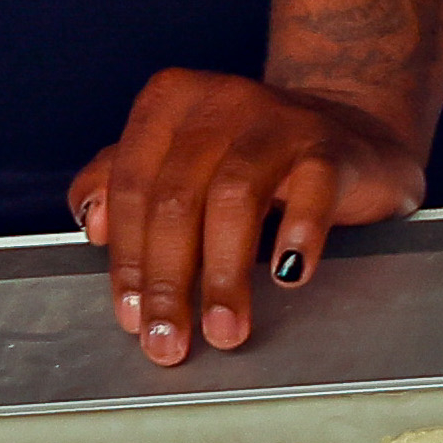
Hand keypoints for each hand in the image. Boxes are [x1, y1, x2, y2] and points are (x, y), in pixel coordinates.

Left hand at [68, 68, 425, 364]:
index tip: (131, 318)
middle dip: (168, 280)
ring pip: (233, 199)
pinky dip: (297, 235)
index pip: (131, 187)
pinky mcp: (328, 145)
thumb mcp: (180, 161)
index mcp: (166, 103)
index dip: (128, 258)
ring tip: (224, 329)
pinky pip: (311, 190)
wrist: (348, 133)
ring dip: (224, 274)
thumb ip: (124, 184)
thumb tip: (95, 228)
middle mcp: (215, 101)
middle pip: (175, 199)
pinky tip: (288, 277)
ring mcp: (275, 118)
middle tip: (170, 341)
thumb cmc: (248, 157)